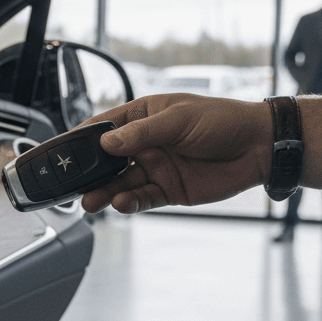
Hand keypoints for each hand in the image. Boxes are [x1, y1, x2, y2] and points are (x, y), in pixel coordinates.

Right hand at [79, 94, 272, 213]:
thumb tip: (106, 144)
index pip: (103, 128)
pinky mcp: (168, 190)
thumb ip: (140, 134)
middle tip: (71, 186)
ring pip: (120, 183)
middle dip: (88, 173)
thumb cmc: (223, 121)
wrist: (260, 148)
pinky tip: (121, 203)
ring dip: (104, 192)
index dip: (81, 140)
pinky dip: (129, 203)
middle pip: (106, 161)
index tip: (62, 153)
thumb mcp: (178, 120)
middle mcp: (145, 144)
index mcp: (143, 117)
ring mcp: (155, 167)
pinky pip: (141, 198)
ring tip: (91, 201)